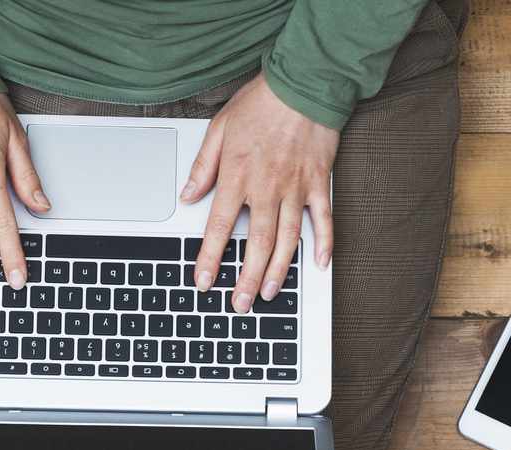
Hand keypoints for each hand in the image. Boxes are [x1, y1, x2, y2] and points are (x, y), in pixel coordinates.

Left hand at [180, 74, 338, 311]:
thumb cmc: (261, 103)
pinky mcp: (319, 183)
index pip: (220, 226)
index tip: (203, 281)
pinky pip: (322, 220)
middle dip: (245, 278)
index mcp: (238, 176)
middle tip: (239, 304)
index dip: (209, 258)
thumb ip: (203, 167)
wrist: (303, 84)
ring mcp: (296, 188)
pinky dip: (323, 244)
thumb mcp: (219, 129)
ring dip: (277, 271)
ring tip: (268, 293)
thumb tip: (187, 195)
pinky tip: (318, 265)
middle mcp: (267, 187)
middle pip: (256, 243)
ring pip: (287, 239)